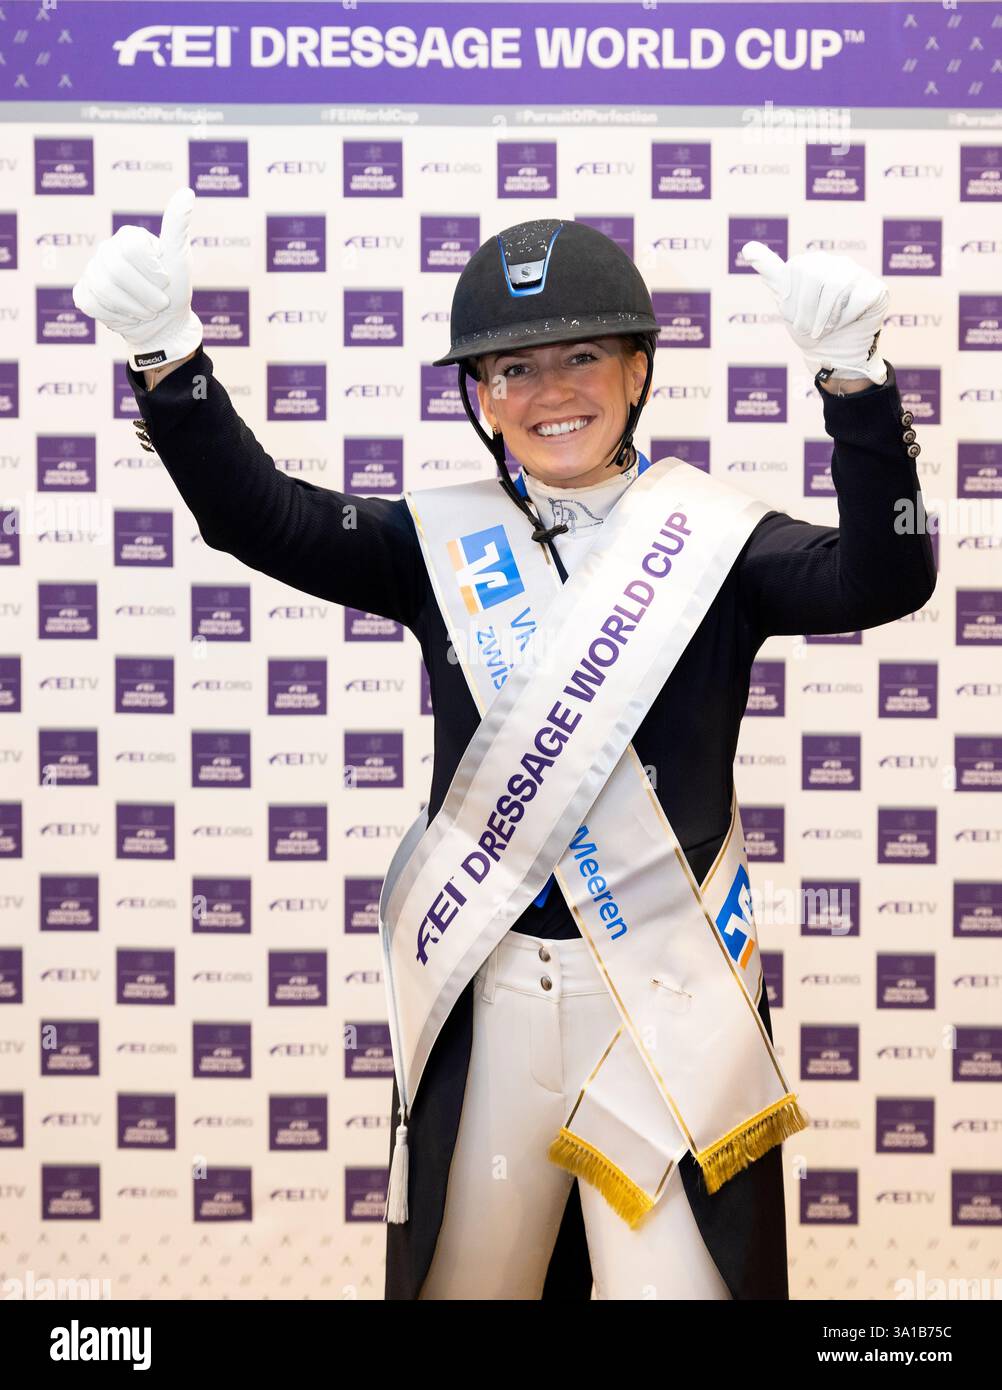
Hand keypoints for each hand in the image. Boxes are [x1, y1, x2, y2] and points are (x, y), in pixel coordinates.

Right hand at [72, 186, 202, 372]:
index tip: (165, 281)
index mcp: (129, 236)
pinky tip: (126, 313)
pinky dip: (116, 315)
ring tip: (146, 310)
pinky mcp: (84, 292)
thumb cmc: (173, 289)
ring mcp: (92, 270)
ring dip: (134, 308)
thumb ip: (177, 226)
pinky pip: (92, 303)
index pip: (132, 250)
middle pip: (117, 271)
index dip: (153, 273)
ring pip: (104, 289)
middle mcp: (107, 249)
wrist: (162, 324)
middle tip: (159, 303)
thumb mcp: (180, 258)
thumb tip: (187, 192)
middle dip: (146, 295)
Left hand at [741, 242, 888, 386]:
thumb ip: (771, 272)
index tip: (794, 316)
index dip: (793, 299)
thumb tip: (747, 247)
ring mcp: (856, 273)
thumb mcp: (786, 302)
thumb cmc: (810, 327)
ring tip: (825, 329)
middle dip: (808, 310)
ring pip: (836, 286)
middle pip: (815, 276)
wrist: (834, 353)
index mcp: (809, 264)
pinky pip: (857, 299)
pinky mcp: (874, 288)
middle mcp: (834, 263)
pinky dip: (846, 319)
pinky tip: (846, 324)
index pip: (796, 270)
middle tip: (810, 329)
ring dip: (826, 316)